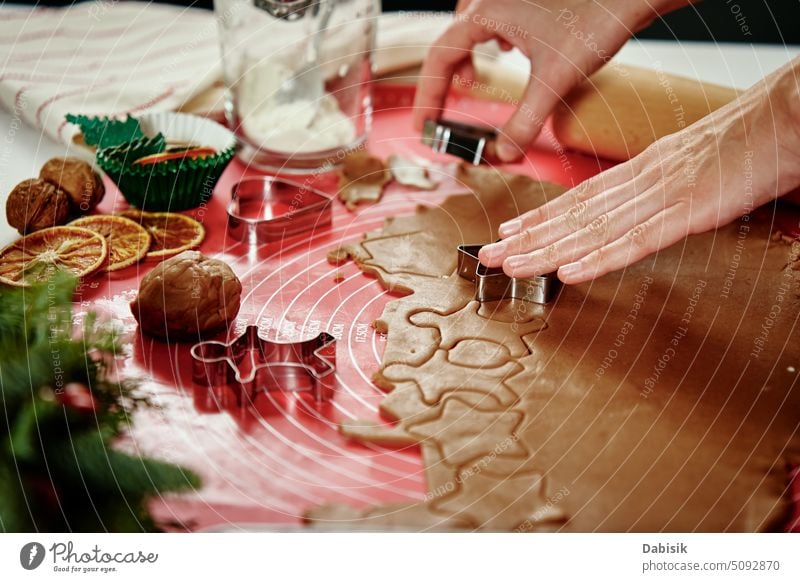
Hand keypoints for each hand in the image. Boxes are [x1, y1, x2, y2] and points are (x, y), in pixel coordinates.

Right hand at [414, 0, 689, 161]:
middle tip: (447, 112)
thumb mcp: (555, 81)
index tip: (424, 124)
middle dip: (447, 80)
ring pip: (469, 28)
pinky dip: (489, 40)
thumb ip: (525, 122)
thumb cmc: (596, 19)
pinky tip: (507, 50)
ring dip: (467, 58)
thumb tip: (505, 153)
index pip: (439, 58)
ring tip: (473, 81)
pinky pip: (491, 18)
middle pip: (450, 42)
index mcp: (484, 11)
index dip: (427, 95)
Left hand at [479, 58, 799, 283]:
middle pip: (574, 216)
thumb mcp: (692, 164)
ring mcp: (662, 197)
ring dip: (547, 250)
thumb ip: (661, 186)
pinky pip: (636, 241)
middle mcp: (641, 182)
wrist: (786, 117)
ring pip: (592, 230)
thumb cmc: (747, 140)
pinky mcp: (689, 213)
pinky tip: (570, 272)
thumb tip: (641, 204)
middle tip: (488, 256)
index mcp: (642, 170)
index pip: (580, 199)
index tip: (510, 231)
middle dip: (527, 238)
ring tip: (510, 265)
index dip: (541, 218)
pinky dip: (601, 258)